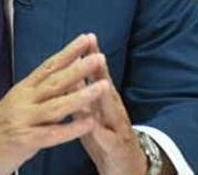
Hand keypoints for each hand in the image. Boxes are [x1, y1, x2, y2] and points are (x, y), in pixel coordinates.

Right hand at [0, 34, 109, 174]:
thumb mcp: (15, 105)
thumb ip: (36, 94)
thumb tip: (59, 79)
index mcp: (22, 90)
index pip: (48, 66)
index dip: (68, 52)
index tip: (85, 40)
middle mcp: (22, 101)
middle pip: (55, 81)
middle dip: (79, 68)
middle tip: (99, 57)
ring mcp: (23, 120)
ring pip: (57, 105)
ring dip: (82, 95)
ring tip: (102, 86)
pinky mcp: (24, 141)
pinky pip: (52, 134)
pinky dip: (72, 128)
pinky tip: (88, 123)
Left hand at [75, 36, 172, 174]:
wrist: (125, 168)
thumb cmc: (104, 136)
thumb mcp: (92, 110)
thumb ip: (82, 91)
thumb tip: (72, 67)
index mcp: (103, 100)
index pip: (97, 74)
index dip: (91, 56)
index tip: (85, 37)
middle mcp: (112, 109)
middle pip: (106, 85)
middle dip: (100, 68)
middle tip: (94, 50)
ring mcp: (116, 127)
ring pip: (110, 109)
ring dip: (105, 95)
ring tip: (100, 81)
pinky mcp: (116, 147)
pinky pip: (107, 138)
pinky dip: (100, 131)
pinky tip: (94, 124)